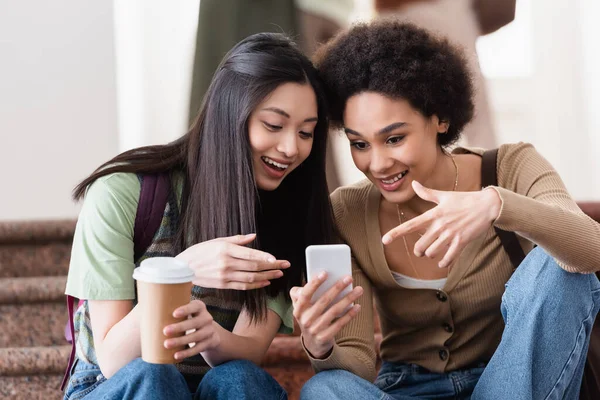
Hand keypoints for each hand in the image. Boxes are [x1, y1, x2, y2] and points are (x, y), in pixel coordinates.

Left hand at [163, 300, 219, 359]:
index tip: (173, 314)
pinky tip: (176, 355)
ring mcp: (209, 331)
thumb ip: (171, 307)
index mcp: (199, 307)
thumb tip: (145, 304)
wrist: (208, 332)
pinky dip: (187, 352)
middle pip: (195, 322)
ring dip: (181, 341)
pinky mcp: (210, 342)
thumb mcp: (185, 311)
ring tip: (166, 344)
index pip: (194, 306)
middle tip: (165, 331)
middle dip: (180, 327)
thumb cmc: (188, 318)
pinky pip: (198, 348)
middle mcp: (207, 317)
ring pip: (196, 336)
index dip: (186, 309)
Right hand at [176, 233, 289, 289]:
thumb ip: (238, 240)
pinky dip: (256, 284)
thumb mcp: (218, 241)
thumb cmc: (201, 251)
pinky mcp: (223, 285)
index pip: (250, 254)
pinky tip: (265, 282)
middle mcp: (227, 263)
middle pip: (254, 266)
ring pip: (251, 277)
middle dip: (272, 266)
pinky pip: (243, 286)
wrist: (184, 268)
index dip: (265, 257)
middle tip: (284, 265)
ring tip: (278, 274)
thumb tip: (253, 236)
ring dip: (267, 276)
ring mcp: (225, 275)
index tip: (277, 259)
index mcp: (226, 249)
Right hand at [290, 272, 362, 358]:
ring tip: (358, 290)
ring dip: (348, 299)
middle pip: (323, 300)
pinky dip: (349, 314)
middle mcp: (305, 320)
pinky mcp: (324, 337)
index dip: (314, 283)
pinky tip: (357, 306)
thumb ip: (302, 293)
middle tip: (349, 278)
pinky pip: (340, 324)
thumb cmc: (309, 317)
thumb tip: (316, 277)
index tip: (325, 273)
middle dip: (337, 287)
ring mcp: (314, 330)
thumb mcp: (302, 307)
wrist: (312, 343)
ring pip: (334, 311)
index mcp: (298, 309)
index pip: (305, 294)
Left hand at [382, 181, 501, 268]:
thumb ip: (427, 193)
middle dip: (419, 250)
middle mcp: (440, 225)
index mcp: (433, 214)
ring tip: (434, 252)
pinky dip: (444, 263)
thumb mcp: (444, 195)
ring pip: (432, 252)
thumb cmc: (464, 199)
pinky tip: (442, 263)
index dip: (396, 233)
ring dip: (431, 255)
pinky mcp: (462, 241)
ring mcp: (451, 234)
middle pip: (420, 245)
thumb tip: (414, 183)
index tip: (384, 240)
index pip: (410, 225)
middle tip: (421, 250)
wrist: (487, 205)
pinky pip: (448, 258)